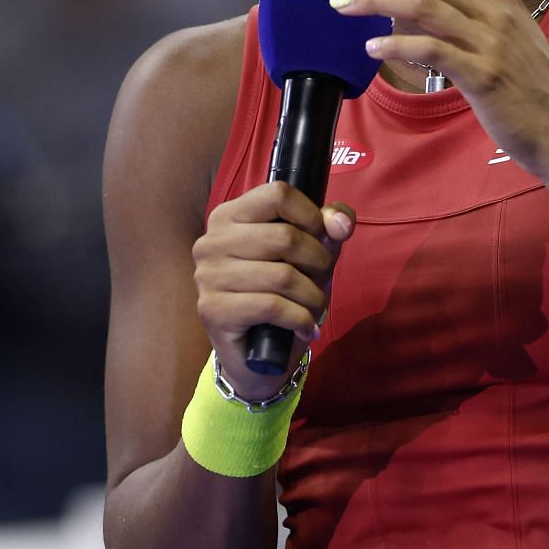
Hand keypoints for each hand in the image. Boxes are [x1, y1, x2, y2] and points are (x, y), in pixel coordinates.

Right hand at [193, 182, 354, 399]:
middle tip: (321, 282)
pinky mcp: (212, 310)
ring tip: (315, 308)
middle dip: (318, 263)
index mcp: (230, 216)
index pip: (278, 194)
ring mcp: (207, 276)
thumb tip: (340, 222)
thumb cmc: (282, 293)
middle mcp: (211, 241)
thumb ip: (328, 228)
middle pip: (285, 237)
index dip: (312, 216)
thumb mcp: (310, 255)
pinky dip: (300, 319)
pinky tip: (305, 328)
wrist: (257, 354)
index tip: (323, 238)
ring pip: (282, 276)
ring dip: (312, 296)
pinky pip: (272, 306)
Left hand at [325, 0, 548, 201]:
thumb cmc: (533, 85)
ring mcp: (491, 43)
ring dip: (377, 1)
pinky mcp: (484, 76)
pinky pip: (433, 51)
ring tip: (342, 5)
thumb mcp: (516, 26)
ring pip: (424, 6)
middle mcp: (497, 12)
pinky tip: (372, 47)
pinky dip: (399, 45)